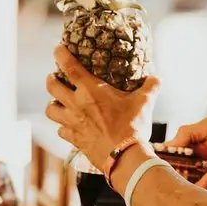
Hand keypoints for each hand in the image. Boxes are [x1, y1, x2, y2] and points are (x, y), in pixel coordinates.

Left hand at [45, 45, 160, 170]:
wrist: (125, 157)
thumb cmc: (133, 127)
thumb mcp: (145, 103)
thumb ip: (150, 87)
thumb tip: (156, 78)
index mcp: (91, 90)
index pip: (70, 67)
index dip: (61, 54)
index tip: (57, 48)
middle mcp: (76, 104)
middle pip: (52, 87)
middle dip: (51, 79)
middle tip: (55, 77)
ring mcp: (73, 123)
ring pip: (50, 110)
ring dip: (52, 104)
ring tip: (58, 102)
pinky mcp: (74, 139)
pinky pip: (60, 130)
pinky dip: (62, 126)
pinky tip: (69, 126)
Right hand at [164, 117, 206, 196]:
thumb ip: (187, 133)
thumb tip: (165, 146)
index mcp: (185, 155)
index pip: (166, 165)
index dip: (165, 168)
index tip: (170, 167)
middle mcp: (191, 172)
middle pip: (177, 183)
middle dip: (184, 180)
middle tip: (194, 173)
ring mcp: (204, 184)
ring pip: (194, 193)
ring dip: (205, 184)